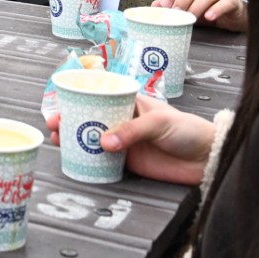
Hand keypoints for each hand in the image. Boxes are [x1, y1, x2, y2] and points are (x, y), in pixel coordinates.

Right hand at [48, 94, 211, 185]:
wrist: (205, 159)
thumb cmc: (188, 130)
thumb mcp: (159, 122)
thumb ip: (132, 131)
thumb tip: (105, 142)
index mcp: (131, 102)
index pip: (100, 95)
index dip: (79, 97)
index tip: (61, 101)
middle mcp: (124, 120)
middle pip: (90, 117)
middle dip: (69, 119)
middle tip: (53, 124)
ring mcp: (124, 142)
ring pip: (93, 138)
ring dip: (74, 139)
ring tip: (57, 140)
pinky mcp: (128, 162)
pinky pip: (102, 160)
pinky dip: (88, 159)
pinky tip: (76, 158)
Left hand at [154, 0, 246, 31]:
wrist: (231, 17)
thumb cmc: (206, 10)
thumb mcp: (187, 9)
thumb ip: (172, 6)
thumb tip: (155, 6)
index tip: (165, 5)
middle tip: (177, 13)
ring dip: (198, 5)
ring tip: (192, 18)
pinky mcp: (233, 1)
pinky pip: (226, 1)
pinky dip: (217, 9)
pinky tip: (209, 17)